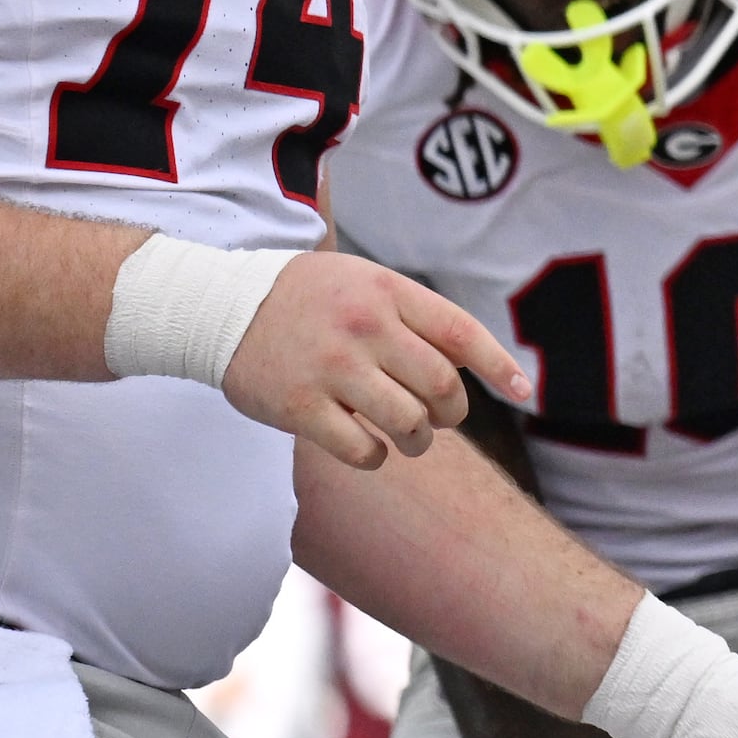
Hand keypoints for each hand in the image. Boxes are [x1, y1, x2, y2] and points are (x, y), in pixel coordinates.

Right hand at [221, 253, 526, 467]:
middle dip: (451, 414)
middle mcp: (365, 326)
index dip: (499, 366)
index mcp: (387, 292)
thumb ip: (413, 314)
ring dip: (418, 441)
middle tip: (439, 419)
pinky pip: (362, 449)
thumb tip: (470, 360)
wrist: (214, 306)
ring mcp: (332, 368)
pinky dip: (375, 456)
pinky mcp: (300, 406)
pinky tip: (369, 447)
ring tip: (409, 438)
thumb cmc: (304, 298)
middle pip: (442, 387)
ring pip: (408, 423)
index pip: (461, 334)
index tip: (524, 391)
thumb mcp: (363, 281)